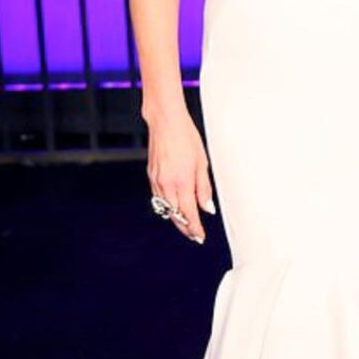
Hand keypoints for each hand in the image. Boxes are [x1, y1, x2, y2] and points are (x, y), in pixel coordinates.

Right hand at [145, 106, 215, 244]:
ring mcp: (156, 181)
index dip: (194, 228)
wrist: (165, 121)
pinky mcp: (151, 176)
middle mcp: (166, 184)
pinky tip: (174, 206)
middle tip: (194, 235)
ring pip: (165, 208)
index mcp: (182, 180)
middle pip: (175, 215)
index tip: (200, 237)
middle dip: (185, 227)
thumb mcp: (202, 161)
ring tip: (186, 224)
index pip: (189, 213)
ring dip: (176, 218)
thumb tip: (208, 208)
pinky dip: (166, 205)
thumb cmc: (187, 137)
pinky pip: (158, 197)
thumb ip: (204, 188)